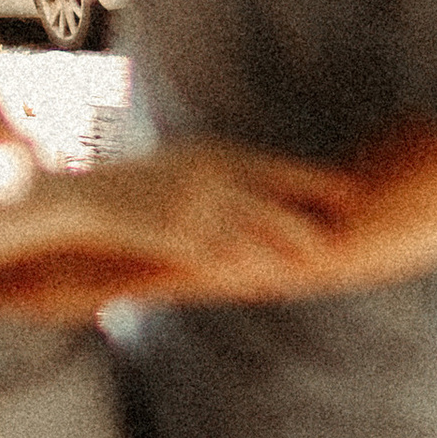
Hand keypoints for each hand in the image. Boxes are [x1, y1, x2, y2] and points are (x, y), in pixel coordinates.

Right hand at [69, 144, 359, 281]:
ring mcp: (195, 209)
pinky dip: (248, 272)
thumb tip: (253, 167)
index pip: (278, 169)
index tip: (351, 194)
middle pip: (275, 204)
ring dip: (286, 254)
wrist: (84, 200)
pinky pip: (223, 259)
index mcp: (215, 153)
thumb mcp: (183, 160)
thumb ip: (220, 165)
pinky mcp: (178, 239)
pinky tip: (268, 284)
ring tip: (316, 269)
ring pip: (255, 236)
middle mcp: (211, 178)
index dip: (316, 184)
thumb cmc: (135, 182)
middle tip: (348, 236)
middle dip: (311, 223)